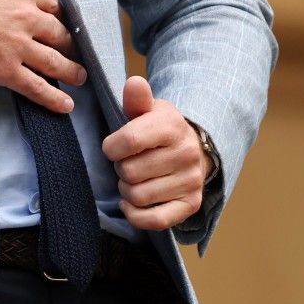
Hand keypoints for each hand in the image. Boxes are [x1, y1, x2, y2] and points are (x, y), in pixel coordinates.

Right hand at [0, 0, 85, 111]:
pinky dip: (54, 98)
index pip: (55, 4)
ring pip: (57, 62)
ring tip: (79, 78)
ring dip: (72, 72)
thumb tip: (12, 0)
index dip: (60, 16)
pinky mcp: (6, 71)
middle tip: (75, 52)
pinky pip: (38, 87)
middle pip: (61, 34)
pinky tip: (65, 104)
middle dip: (70, 45)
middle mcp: (27, 17)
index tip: (61, 25)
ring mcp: (19, 46)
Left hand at [101, 76, 209, 230]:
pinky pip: (154, 221)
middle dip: (120, 168)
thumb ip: (136, 99)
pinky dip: (135, 214)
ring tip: (134, 178)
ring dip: (126, 190)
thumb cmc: (159, 129)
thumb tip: (134, 83)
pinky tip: (131, 202)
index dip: (111, 147)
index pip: (128, 141)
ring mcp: (191, 182)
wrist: (192, 148)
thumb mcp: (148, 109)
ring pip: (137, 196)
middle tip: (128, 162)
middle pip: (129, 172)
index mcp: (172, 126)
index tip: (113, 146)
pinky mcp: (191, 205)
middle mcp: (187, 154)